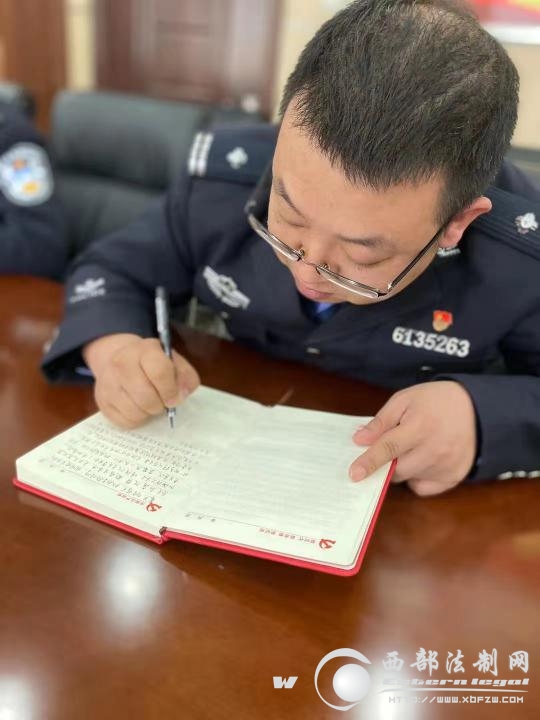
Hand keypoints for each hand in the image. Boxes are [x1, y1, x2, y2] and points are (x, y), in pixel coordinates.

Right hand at [83, 334, 199, 427]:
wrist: (118, 358)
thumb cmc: (153, 363)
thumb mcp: (175, 362)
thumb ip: (185, 377)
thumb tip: (180, 396)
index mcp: (145, 350)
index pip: (160, 372)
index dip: (171, 390)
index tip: (174, 397)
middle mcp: (122, 363)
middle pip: (146, 397)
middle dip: (160, 404)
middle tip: (162, 401)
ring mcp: (108, 383)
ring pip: (135, 412)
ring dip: (148, 413)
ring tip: (149, 403)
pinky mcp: (102, 401)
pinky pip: (125, 422)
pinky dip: (136, 420)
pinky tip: (137, 407)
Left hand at [349, 381, 477, 495]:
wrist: (477, 408)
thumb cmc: (436, 401)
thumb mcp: (405, 400)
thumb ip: (381, 421)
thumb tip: (359, 440)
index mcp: (420, 427)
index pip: (389, 449)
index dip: (369, 462)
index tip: (354, 474)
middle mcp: (434, 450)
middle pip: (396, 469)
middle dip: (385, 462)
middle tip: (391, 446)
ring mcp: (446, 466)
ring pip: (408, 479)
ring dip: (402, 468)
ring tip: (413, 447)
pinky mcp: (454, 478)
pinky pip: (423, 488)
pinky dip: (416, 478)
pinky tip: (423, 461)